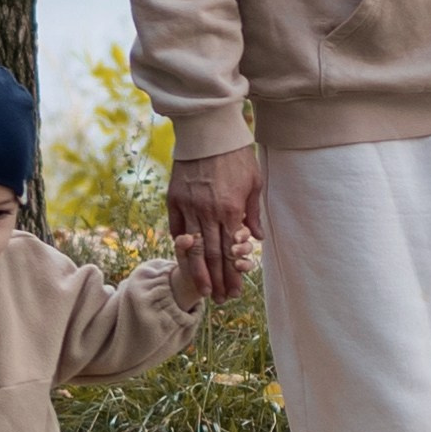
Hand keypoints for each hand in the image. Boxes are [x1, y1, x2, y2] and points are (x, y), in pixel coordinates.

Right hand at [168, 145, 263, 300]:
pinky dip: (181, 247)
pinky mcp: (174, 198)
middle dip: (217, 281)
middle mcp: (207, 212)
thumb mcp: (254, 182)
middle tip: (221, 300)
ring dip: (199, 273)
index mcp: (230, 209)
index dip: (233, 274)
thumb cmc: (236, 154)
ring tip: (204, 292)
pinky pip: (177, 229)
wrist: (208, 131)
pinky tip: (185, 260)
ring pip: (192, 248)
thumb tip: (256, 239)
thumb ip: (253, 213)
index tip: (236, 290)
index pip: (231, 251)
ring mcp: (188, 206)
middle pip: (211, 256)